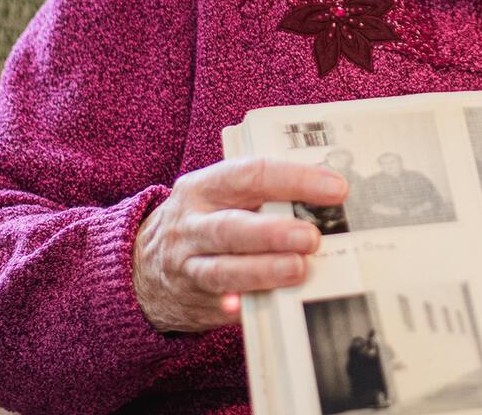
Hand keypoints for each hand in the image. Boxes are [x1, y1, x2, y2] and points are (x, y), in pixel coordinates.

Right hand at [132, 157, 346, 332]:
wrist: (146, 268)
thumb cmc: (206, 222)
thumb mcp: (220, 197)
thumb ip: (262, 194)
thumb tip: (329, 198)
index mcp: (203, 188)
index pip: (249, 175)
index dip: (294, 179)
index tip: (335, 188)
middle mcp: (191, 226)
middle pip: (231, 227)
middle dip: (273, 233)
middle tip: (312, 237)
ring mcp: (188, 266)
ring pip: (223, 270)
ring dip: (263, 270)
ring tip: (298, 269)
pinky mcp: (195, 301)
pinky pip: (219, 305)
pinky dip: (237, 306)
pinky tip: (254, 305)